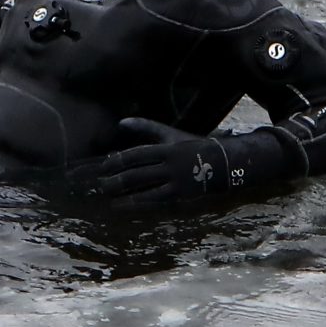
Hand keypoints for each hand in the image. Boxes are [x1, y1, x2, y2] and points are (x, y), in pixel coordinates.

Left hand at [69, 118, 215, 207]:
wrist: (224, 163)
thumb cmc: (192, 146)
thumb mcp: (170, 134)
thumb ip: (146, 127)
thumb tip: (121, 122)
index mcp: (167, 148)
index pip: (136, 154)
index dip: (117, 161)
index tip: (103, 167)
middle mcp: (170, 164)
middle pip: (137, 173)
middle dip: (116, 179)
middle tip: (100, 184)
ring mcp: (176, 181)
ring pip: (144, 188)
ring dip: (123, 192)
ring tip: (108, 194)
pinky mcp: (181, 195)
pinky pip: (154, 200)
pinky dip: (136, 202)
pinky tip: (122, 205)